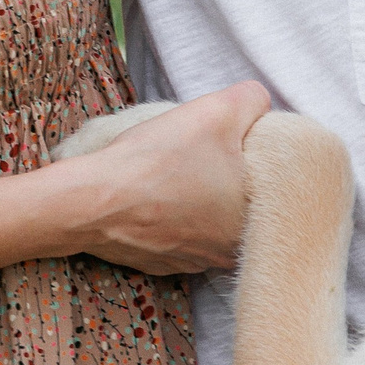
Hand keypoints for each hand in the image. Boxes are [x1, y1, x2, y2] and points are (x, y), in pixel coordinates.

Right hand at [53, 81, 269, 273]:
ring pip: (207, 222)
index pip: (270, 184)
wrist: (94, 200)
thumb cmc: (158, 160)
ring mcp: (193, 262)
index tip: (229, 142)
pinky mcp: (160, 264)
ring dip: (196, 200)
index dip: (251, 156)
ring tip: (174, 173)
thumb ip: (252, 100)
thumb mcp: (216, 111)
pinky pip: (176, 235)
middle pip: (238, 204)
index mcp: (254, 222)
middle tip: (203, 153)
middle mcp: (229, 252)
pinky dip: (168, 217)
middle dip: (225, 179)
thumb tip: (260, 102)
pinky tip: (154, 196)